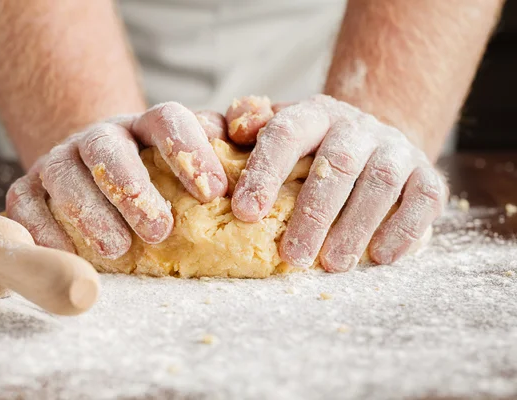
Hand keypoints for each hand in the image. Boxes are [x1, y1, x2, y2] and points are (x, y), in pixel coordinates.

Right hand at [6, 103, 227, 258]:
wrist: (99, 169)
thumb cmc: (156, 175)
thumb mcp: (190, 161)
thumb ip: (222, 155)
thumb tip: (257, 157)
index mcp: (145, 126)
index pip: (167, 120)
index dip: (189, 152)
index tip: (212, 193)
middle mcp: (100, 137)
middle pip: (110, 150)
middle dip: (133, 189)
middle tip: (159, 230)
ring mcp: (61, 159)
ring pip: (66, 175)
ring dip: (90, 212)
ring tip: (117, 249)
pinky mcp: (29, 186)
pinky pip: (25, 203)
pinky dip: (42, 228)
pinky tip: (65, 254)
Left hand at [226, 95, 447, 271]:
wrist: (373, 144)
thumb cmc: (314, 151)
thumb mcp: (280, 132)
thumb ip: (248, 128)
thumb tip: (231, 134)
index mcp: (314, 115)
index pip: (287, 134)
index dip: (265, 172)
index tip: (246, 213)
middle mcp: (357, 127)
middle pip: (339, 163)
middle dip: (314, 213)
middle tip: (293, 256)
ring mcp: (396, 148)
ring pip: (381, 182)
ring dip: (356, 226)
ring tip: (334, 264)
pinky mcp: (427, 174)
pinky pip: (424, 198)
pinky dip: (405, 228)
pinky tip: (381, 256)